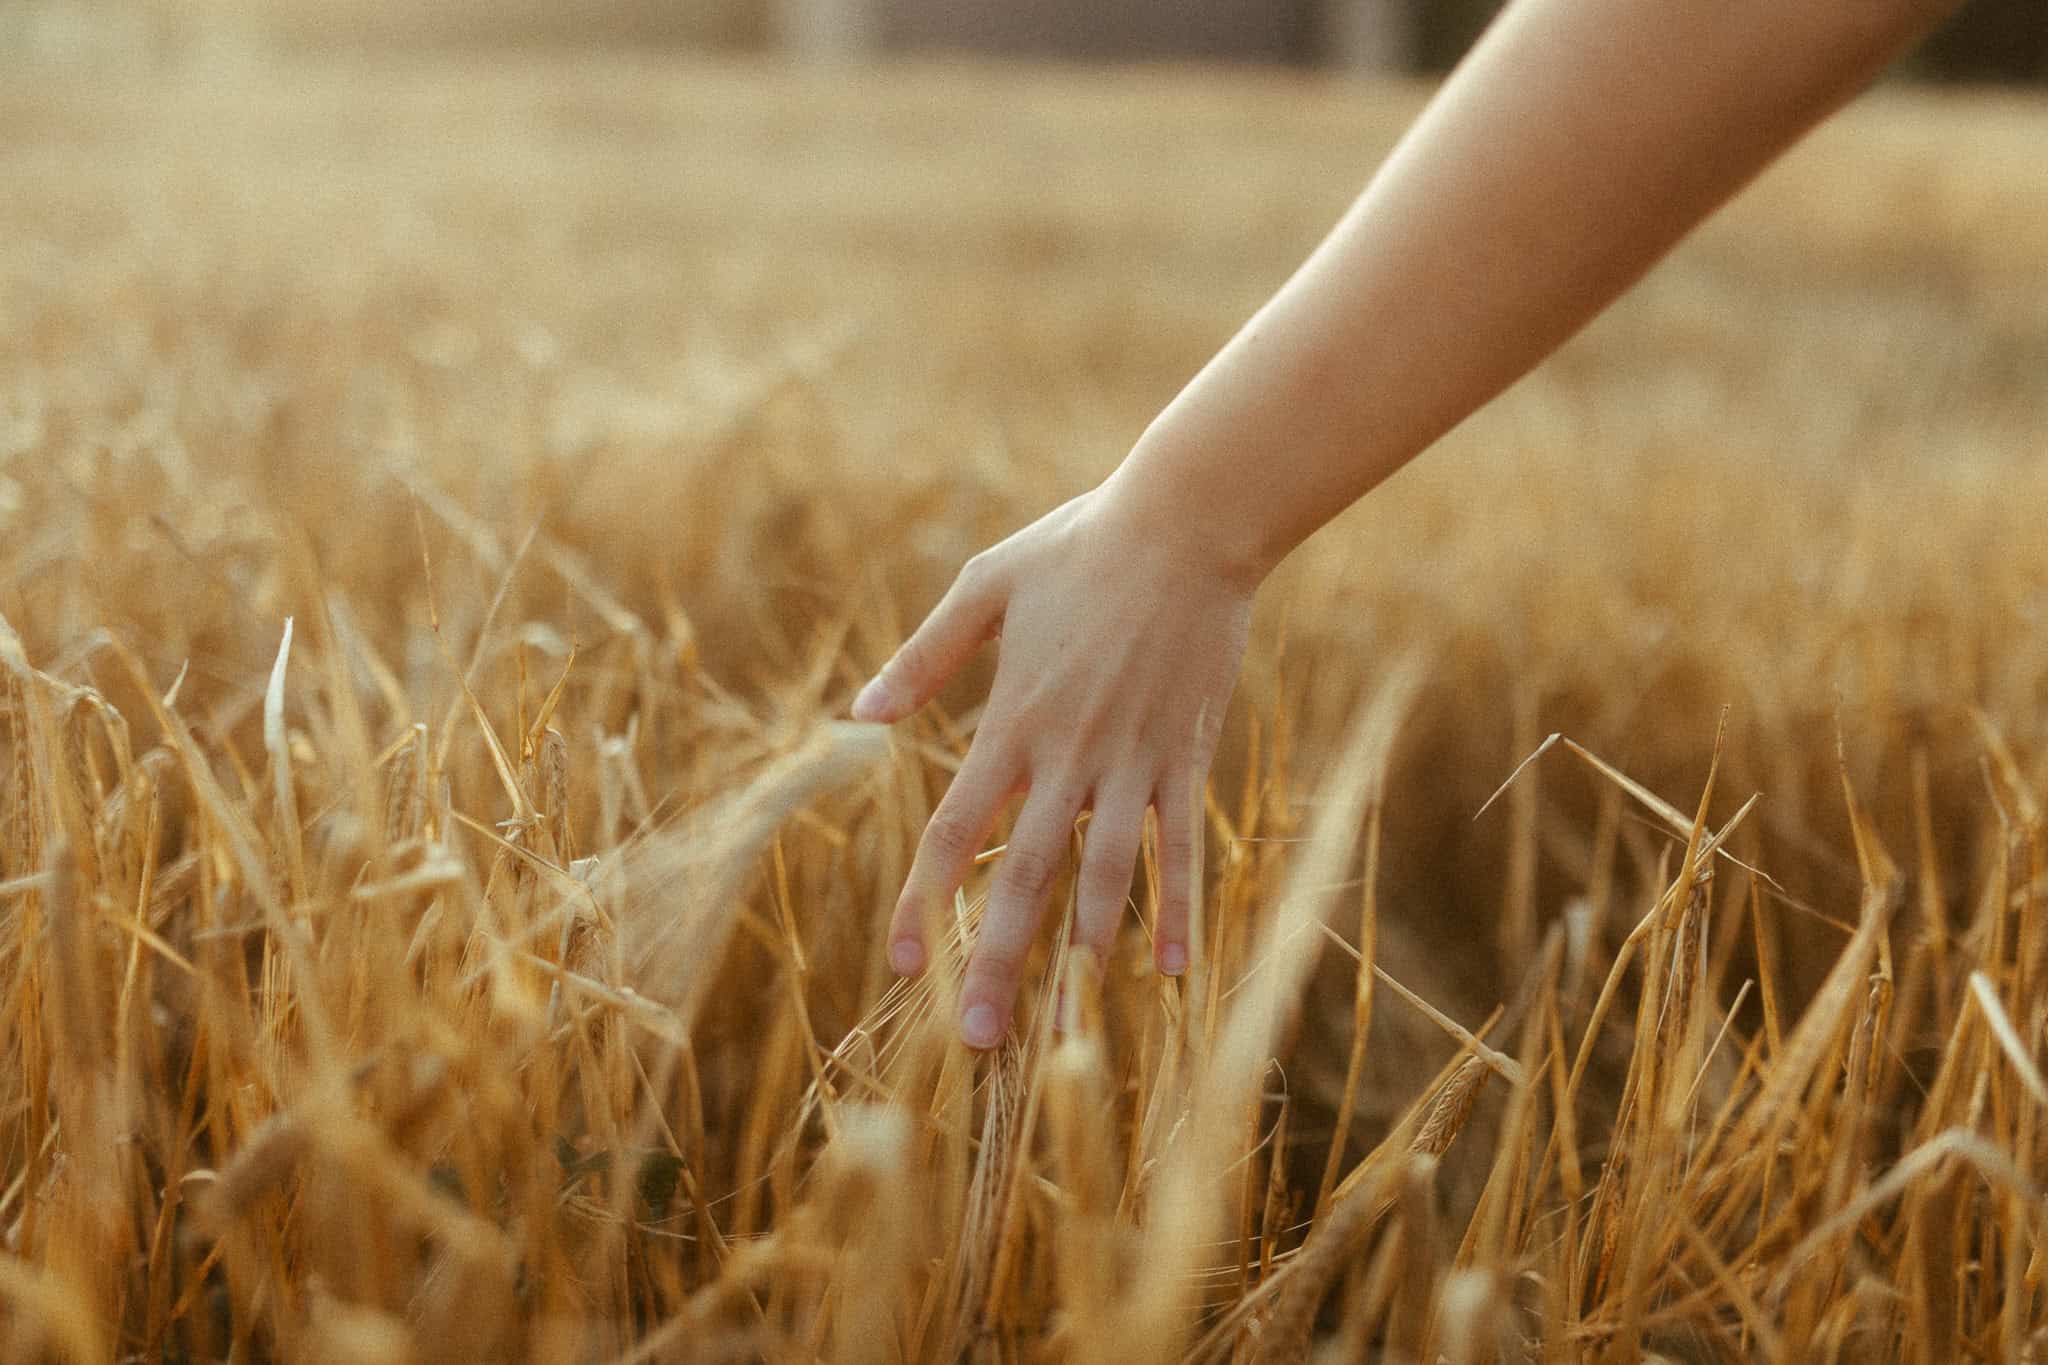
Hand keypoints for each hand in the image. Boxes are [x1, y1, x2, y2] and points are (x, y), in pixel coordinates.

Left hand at [850, 480, 1255, 1048]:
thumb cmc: (1080, 545)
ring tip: (1063, 1034)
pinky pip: (1180, 845)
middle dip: (997, 961)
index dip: (925, 902)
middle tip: (977, 1039)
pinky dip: (1176, 907)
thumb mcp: (986, 586)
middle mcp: (1070, 755)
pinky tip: (1167, 970)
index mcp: (1012, 720)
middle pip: (1025, 876)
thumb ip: (924, 657)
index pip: (957, 830)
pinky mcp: (1186, 756)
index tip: (900, 965)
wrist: (1189, 522)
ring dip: (1082, 956)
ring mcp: (1134, 761)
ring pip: (1105, 877)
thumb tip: (859, 714)